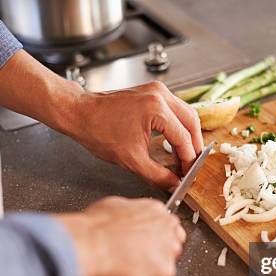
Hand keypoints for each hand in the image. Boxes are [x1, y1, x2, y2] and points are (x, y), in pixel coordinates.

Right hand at [54, 196, 184, 275]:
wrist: (90, 246)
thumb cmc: (94, 230)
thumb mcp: (111, 207)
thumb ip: (128, 215)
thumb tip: (124, 221)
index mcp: (155, 211)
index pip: (167, 227)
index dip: (154, 241)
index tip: (144, 248)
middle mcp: (167, 229)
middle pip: (172, 248)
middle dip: (155, 258)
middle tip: (134, 264)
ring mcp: (168, 252)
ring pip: (163, 270)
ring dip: (147, 275)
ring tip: (125, 274)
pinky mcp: (165, 273)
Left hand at [69, 81, 203, 188]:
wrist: (80, 114)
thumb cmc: (99, 131)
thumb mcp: (131, 160)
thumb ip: (157, 175)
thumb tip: (173, 184)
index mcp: (157, 109)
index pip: (184, 138)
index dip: (188, 159)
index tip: (187, 174)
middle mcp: (160, 95)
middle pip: (192, 122)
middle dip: (194, 146)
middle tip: (191, 165)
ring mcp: (157, 90)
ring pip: (186, 113)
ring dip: (188, 134)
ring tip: (185, 155)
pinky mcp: (152, 91)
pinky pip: (175, 109)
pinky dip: (179, 125)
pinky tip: (175, 140)